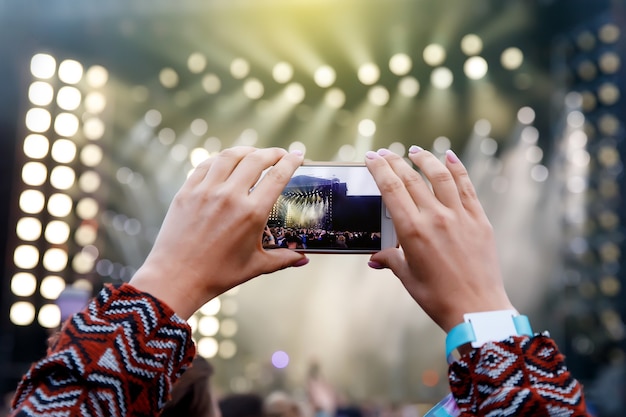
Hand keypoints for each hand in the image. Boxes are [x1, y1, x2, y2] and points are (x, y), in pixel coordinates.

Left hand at [129, 147, 307, 318]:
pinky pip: (206, 165)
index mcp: (251, 213)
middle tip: (280, 154)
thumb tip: (304, 260)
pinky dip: (220, 159)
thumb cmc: (218, 275)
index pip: (277, 176)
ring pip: (230, 156)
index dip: (291, 161)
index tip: (298, 154)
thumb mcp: (256, 266)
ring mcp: (206, 191)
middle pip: (256, 159)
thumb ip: (283, 259)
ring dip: (247, 150)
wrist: (176, 278)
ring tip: (255, 154)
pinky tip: (227, 162)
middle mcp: (229, 196)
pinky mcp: (187, 191)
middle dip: (273, 153)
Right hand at [364, 147, 513, 331]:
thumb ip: (391, 260)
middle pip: (411, 178)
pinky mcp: (479, 220)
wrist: (476, 309)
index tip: (372, 157)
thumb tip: (375, 259)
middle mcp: (435, 218)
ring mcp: (459, 216)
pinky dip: (457, 169)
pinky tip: (449, 157)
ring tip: (415, 150)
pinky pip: (466, 187)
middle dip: (395, 161)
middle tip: (386, 151)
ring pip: (440, 176)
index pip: (391, 189)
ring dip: (425, 159)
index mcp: (412, 231)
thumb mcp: (408, 278)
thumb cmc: (438, 297)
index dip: (379, 169)